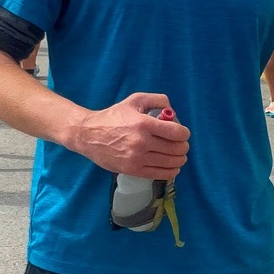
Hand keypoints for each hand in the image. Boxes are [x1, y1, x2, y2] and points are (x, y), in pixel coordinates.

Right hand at [68, 92, 189, 179]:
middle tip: (181, 144)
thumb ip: (156, 100)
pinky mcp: (133, 170)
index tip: (182, 133)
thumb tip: (172, 110)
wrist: (88, 135)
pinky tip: (173, 167)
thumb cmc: (112, 117)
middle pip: (176, 149)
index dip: (184, 133)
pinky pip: (160, 174)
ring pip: (171, 163)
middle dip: (183, 146)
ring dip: (180, 159)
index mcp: (144, 124)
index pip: (177, 133)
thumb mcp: (134, 100)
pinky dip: (171, 171)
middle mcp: (141, 142)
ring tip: (179, 155)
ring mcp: (137, 158)